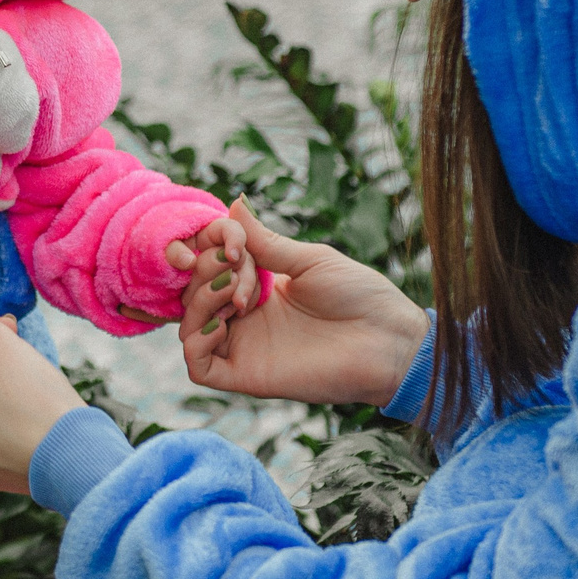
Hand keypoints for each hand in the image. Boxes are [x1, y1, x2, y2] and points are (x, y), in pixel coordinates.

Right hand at [179, 199, 424, 405]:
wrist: (389, 340)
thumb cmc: (360, 297)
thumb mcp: (308, 260)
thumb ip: (265, 241)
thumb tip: (235, 203)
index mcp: (260, 288)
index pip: (210, 267)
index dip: (207, 250)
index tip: (232, 241)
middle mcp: (246, 318)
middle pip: (194, 293)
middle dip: (208, 271)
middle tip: (238, 265)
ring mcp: (245, 347)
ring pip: (188, 327)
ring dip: (201, 300)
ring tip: (236, 289)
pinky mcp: (248, 376)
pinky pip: (199, 366)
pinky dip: (197, 341)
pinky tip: (224, 322)